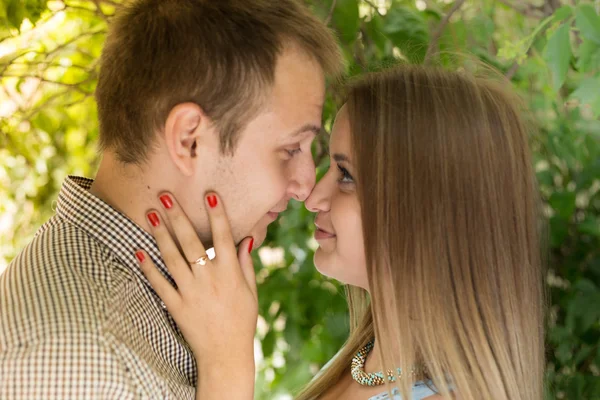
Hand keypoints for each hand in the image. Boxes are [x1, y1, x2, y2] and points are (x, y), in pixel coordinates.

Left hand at [135, 192, 256, 396]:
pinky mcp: (175, 306)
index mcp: (230, 274)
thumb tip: (246, 240)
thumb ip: (246, 265)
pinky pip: (158, 284)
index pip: (223, 238)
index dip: (217, 215)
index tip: (210, 195)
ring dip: (160, 234)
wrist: (225, 353)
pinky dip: (148, 267)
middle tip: (165, 195)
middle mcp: (209, 279)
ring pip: (172, 258)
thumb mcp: (251, 292)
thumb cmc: (242, 321)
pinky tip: (138, 250)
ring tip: (150, 213)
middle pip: (191, 242)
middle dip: (178, 216)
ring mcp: (190, 292)